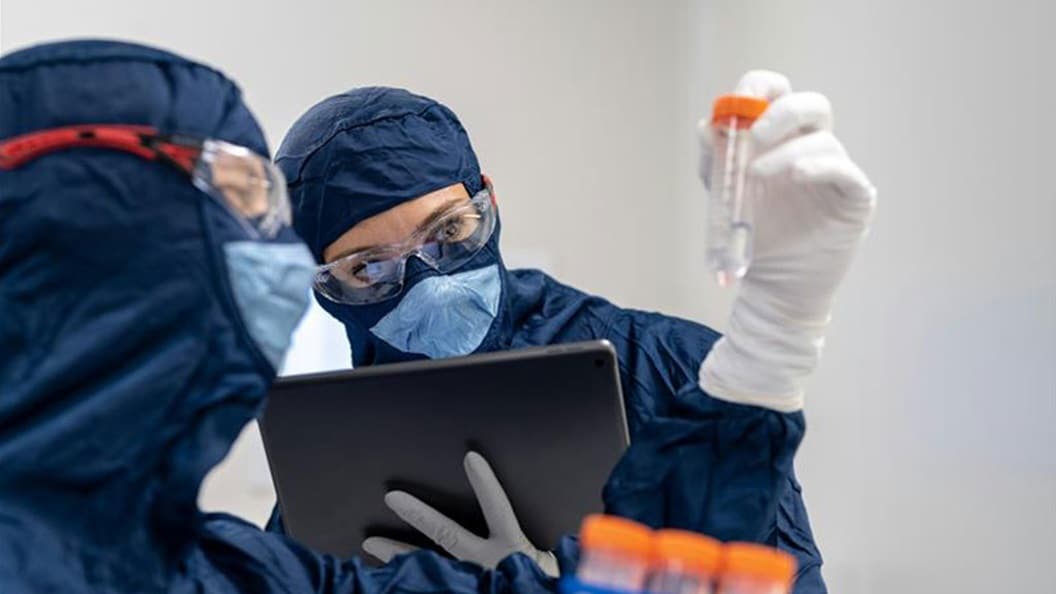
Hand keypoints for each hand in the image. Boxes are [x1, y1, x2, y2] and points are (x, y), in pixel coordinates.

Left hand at [362, 452, 558, 576]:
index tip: (470, 458)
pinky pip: (432, 583)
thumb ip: (541, 547)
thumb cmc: (547, 585)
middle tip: (392, 498)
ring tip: (372, 544)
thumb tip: (546, 534)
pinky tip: (386, 576)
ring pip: (429, 563)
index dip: (485, 483)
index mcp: (513, 549)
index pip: (498, 508)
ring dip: (399, 553)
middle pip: (448, 534)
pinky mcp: (468, 590)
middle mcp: (486, 565)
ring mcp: (473, 581)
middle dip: (418, 516)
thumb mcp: (549, 563)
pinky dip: (409, 578)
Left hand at [698, 70, 876, 411]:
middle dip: (781, 112)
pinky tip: (797, 176)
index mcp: (781, 139)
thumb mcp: (724, 195)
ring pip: (823, 140)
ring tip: (757, 176)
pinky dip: (820, 167)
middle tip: (755, 133)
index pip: (779, 94)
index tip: (741, 100)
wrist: (773, 283)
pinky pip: (844, 171)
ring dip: (786, 152)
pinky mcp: (854, 197)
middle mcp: (811, 148)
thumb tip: (705, 127)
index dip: (762, 88)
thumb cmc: (755, 234)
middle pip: (811, 106)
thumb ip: (714, 161)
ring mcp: (836, 171)